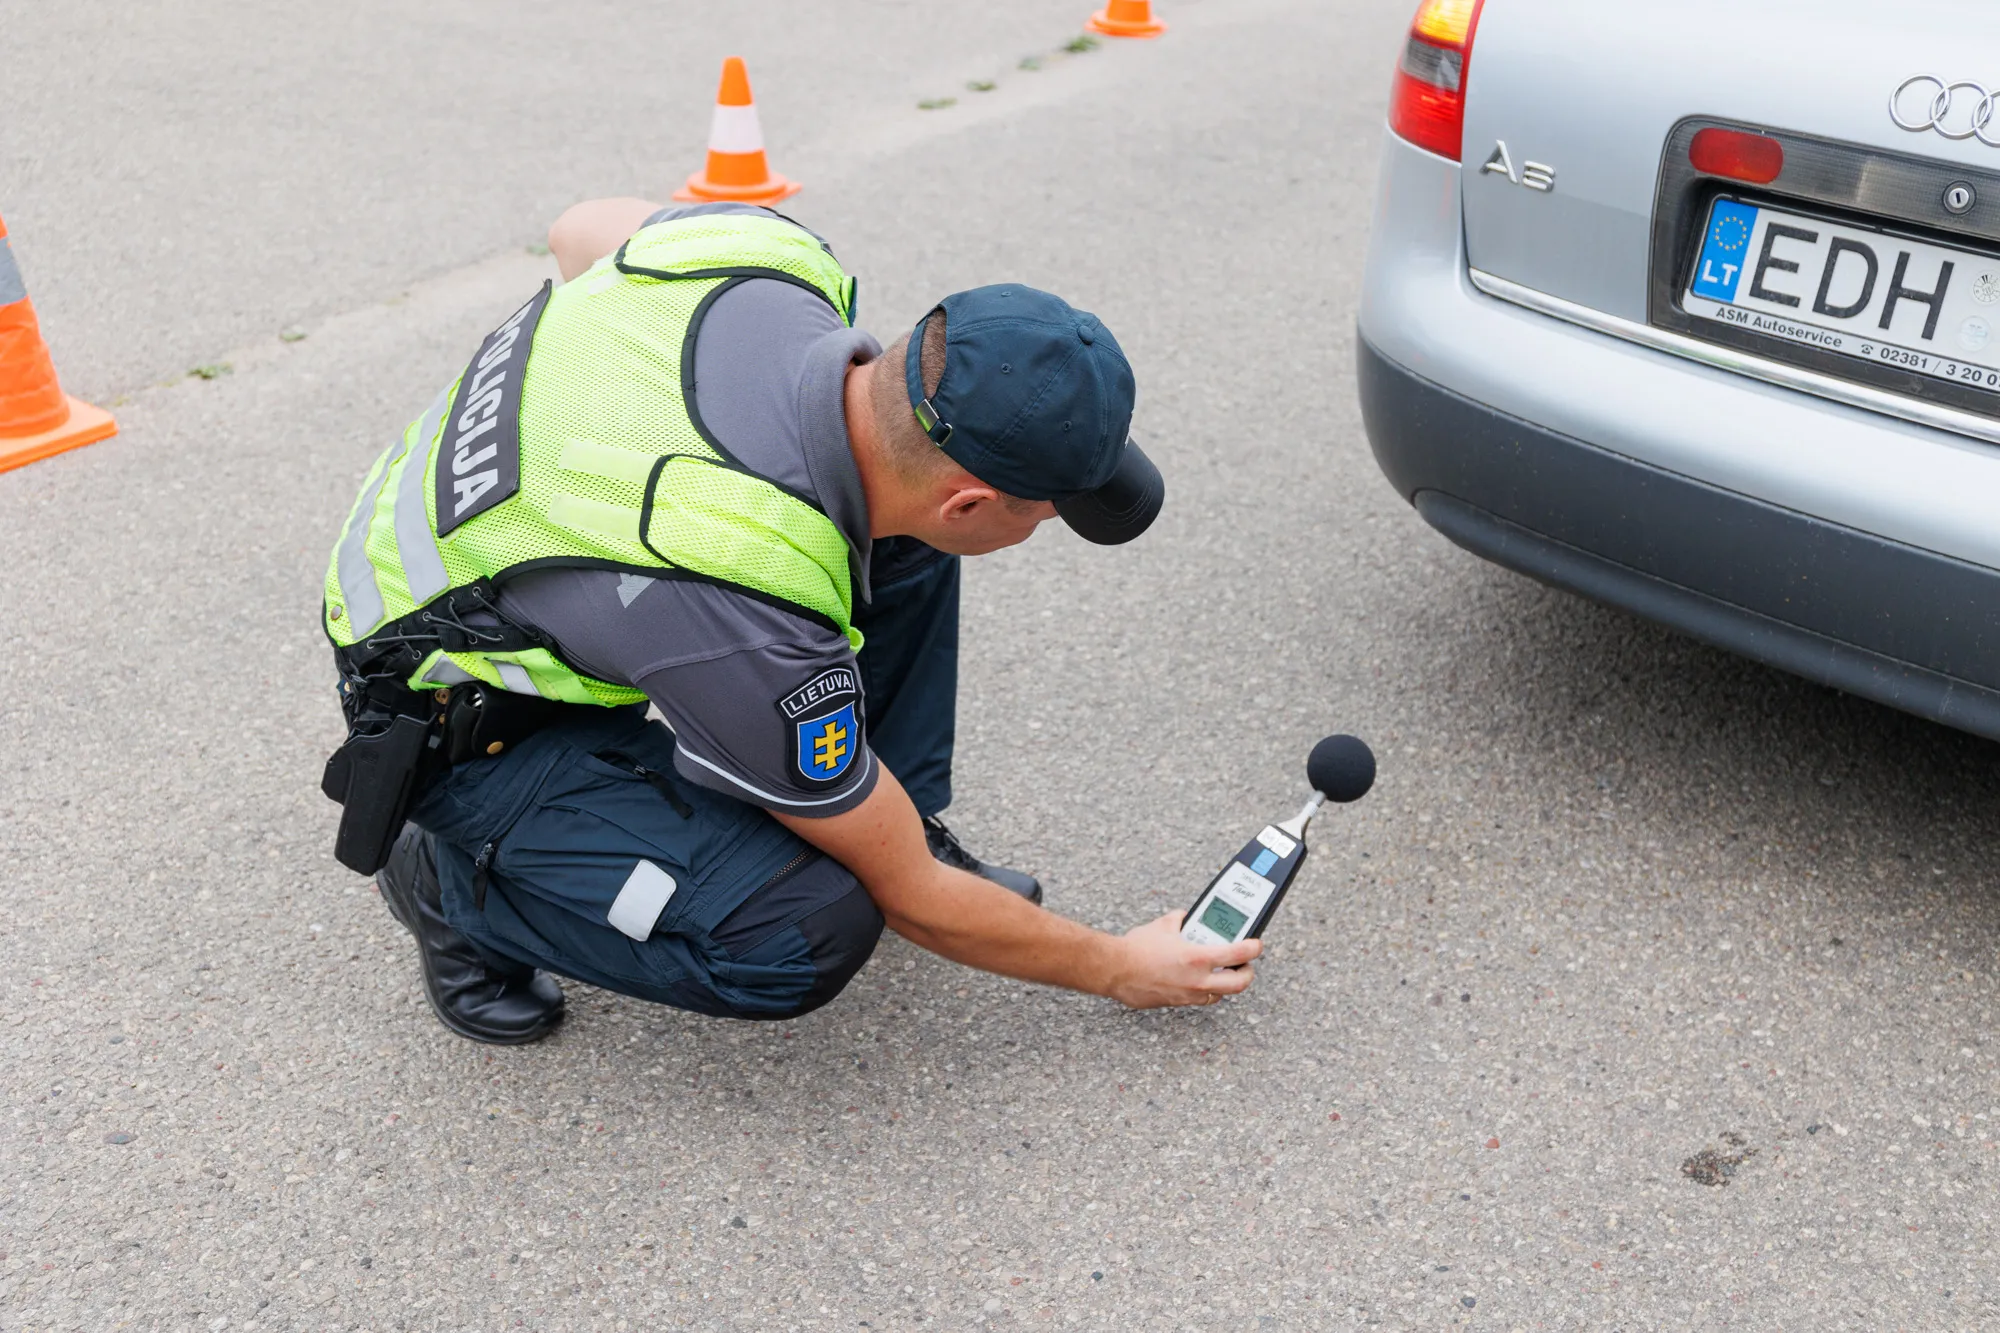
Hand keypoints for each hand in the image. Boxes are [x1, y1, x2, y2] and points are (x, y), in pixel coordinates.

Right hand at [1105, 913, 1261, 1008]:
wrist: (1114, 971)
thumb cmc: (1136, 948)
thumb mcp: (1163, 925)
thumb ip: (1180, 920)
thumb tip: (1186, 918)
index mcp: (1196, 958)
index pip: (1237, 955)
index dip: (1253, 949)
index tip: (1256, 944)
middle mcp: (1196, 980)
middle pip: (1238, 984)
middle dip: (1247, 973)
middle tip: (1245, 964)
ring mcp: (1187, 994)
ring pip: (1219, 995)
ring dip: (1225, 984)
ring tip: (1223, 972)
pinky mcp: (1176, 1002)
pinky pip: (1199, 999)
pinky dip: (1205, 989)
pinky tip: (1198, 979)